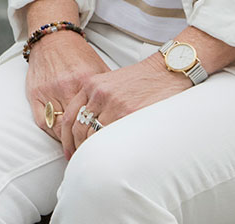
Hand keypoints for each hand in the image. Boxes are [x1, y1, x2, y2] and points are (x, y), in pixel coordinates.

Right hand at [24, 30, 108, 158]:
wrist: (53, 39)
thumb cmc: (78, 56)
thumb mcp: (99, 69)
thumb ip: (110, 89)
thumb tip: (128, 109)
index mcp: (86, 81)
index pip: (94, 116)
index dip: (100, 134)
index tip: (105, 146)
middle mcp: (66, 86)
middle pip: (77, 124)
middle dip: (84, 142)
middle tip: (91, 155)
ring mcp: (48, 90)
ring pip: (59, 126)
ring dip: (68, 142)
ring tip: (77, 152)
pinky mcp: (34, 93)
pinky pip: (42, 121)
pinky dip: (52, 133)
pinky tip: (61, 138)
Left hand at [67, 58, 189, 153]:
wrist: (167, 71)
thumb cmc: (144, 80)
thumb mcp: (113, 83)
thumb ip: (99, 101)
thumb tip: (89, 127)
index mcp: (92, 85)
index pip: (70, 116)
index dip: (67, 137)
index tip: (69, 150)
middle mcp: (99, 94)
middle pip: (78, 128)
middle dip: (77, 148)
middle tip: (79, 161)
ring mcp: (114, 105)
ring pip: (93, 136)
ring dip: (92, 152)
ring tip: (95, 163)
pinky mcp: (129, 113)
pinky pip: (111, 137)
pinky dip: (108, 150)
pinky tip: (109, 158)